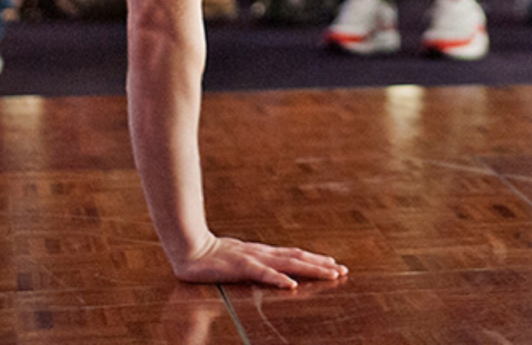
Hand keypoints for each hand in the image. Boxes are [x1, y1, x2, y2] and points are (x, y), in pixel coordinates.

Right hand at [168, 233, 346, 289]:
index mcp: (263, 253)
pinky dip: (278, 279)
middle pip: (298, 259)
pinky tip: (292, 285)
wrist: (188, 247)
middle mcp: (263, 253)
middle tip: (343, 270)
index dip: (315, 260)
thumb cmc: (211, 256)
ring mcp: (253, 258)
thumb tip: (265, 273)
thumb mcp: (236, 262)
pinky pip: (263, 274)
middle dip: (321, 265)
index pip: (294, 256)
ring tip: (330, 274)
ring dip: (311, 270)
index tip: (334, 264)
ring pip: (288, 264)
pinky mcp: (240, 266)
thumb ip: (251, 267)